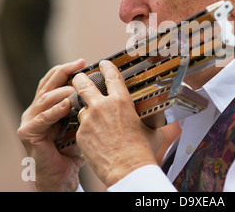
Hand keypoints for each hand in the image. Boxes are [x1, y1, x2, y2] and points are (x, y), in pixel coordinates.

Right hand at [17, 58, 85, 191]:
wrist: (61, 176)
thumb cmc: (72, 150)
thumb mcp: (80, 123)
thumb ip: (84, 108)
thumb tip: (104, 91)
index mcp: (46, 105)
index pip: (53, 80)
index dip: (66, 69)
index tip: (82, 61)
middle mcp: (35, 110)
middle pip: (47, 84)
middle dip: (64, 72)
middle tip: (79, 65)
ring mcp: (29, 120)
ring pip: (45, 98)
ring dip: (62, 91)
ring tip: (77, 87)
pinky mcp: (28, 133)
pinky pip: (42, 118)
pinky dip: (54, 111)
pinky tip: (66, 104)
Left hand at [73, 60, 163, 186]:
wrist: (127, 170)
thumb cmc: (143, 150)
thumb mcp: (151, 128)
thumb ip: (146, 117)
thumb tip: (155, 115)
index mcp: (122, 101)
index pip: (111, 76)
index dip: (106, 67)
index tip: (103, 64)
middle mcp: (102, 106)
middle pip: (83, 84)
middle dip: (80, 79)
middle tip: (79, 78)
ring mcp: (89, 120)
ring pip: (81, 108)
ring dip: (85, 110)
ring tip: (92, 117)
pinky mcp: (81, 134)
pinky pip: (81, 127)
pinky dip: (86, 129)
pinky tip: (95, 137)